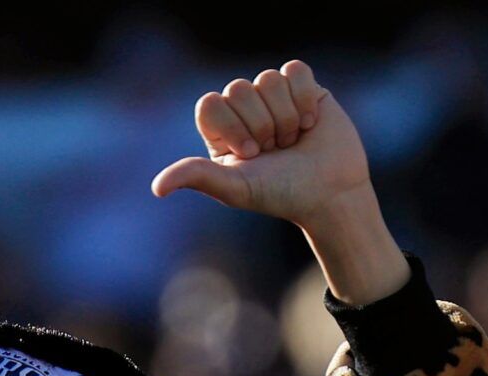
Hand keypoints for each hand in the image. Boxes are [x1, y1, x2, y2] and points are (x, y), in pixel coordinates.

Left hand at [152, 63, 406, 303]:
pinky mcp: (303, 87)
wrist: (329, 193)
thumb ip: (196, 177)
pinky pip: (295, 70)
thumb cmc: (280, 194)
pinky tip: (310, 122)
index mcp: (220, 130)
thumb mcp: (235, 188)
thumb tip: (157, 188)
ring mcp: (273, 97)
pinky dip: (305, 98)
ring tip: (292, 140)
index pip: (209, 104)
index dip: (232, 126)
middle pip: (238, 89)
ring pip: (268, 79)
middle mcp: (243, 110)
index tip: (251, 154)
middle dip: (261, 125)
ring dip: (285, 116)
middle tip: (274, 149)